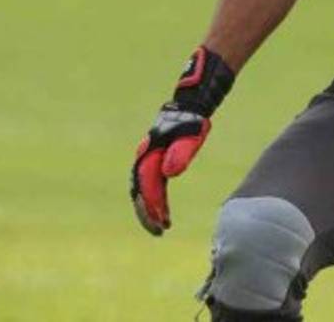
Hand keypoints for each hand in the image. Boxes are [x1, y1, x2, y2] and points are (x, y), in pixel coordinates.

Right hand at [130, 46, 234, 235]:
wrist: (191, 104)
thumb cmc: (193, 120)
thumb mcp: (192, 135)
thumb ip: (182, 152)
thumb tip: (169, 174)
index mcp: (151, 152)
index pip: (147, 184)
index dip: (153, 204)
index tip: (162, 221)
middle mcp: (145, 156)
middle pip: (140, 190)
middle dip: (147, 211)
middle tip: (159, 230)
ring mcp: (148, 158)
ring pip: (142, 188)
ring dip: (149, 208)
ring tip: (161, 225)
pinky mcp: (155, 159)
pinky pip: (149, 183)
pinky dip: (154, 198)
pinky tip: (162, 210)